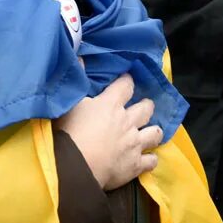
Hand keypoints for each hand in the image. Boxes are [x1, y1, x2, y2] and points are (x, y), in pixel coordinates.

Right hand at [55, 75, 162, 190]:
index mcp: (111, 104)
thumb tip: (80, 56)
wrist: (75, 165)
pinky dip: (150, 159)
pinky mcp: (136, 165)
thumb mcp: (69, 102)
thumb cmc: (68, 132)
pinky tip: (146, 158)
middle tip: (143, 106)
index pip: (125, 86)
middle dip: (146, 105)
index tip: (127, 79)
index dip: (127, 81)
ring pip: (155, 133)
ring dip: (154, 131)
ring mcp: (134, 144)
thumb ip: (77, 79)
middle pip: (146, 108)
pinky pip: (152, 161)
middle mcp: (128, 121)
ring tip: (150, 131)